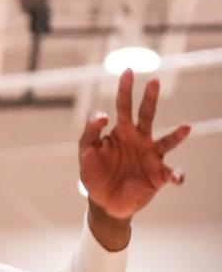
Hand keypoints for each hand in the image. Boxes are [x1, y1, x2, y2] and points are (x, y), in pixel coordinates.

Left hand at [79, 69, 189, 221]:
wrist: (103, 201)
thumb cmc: (94, 172)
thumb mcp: (86, 149)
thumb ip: (91, 130)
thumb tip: (103, 114)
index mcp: (121, 131)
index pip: (123, 105)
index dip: (124, 89)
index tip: (127, 71)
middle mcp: (139, 139)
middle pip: (146, 115)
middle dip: (150, 98)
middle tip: (154, 80)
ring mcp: (151, 156)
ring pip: (167, 141)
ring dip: (177, 136)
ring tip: (186, 127)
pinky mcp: (158, 176)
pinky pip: (171, 173)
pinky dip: (177, 175)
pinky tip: (177, 177)